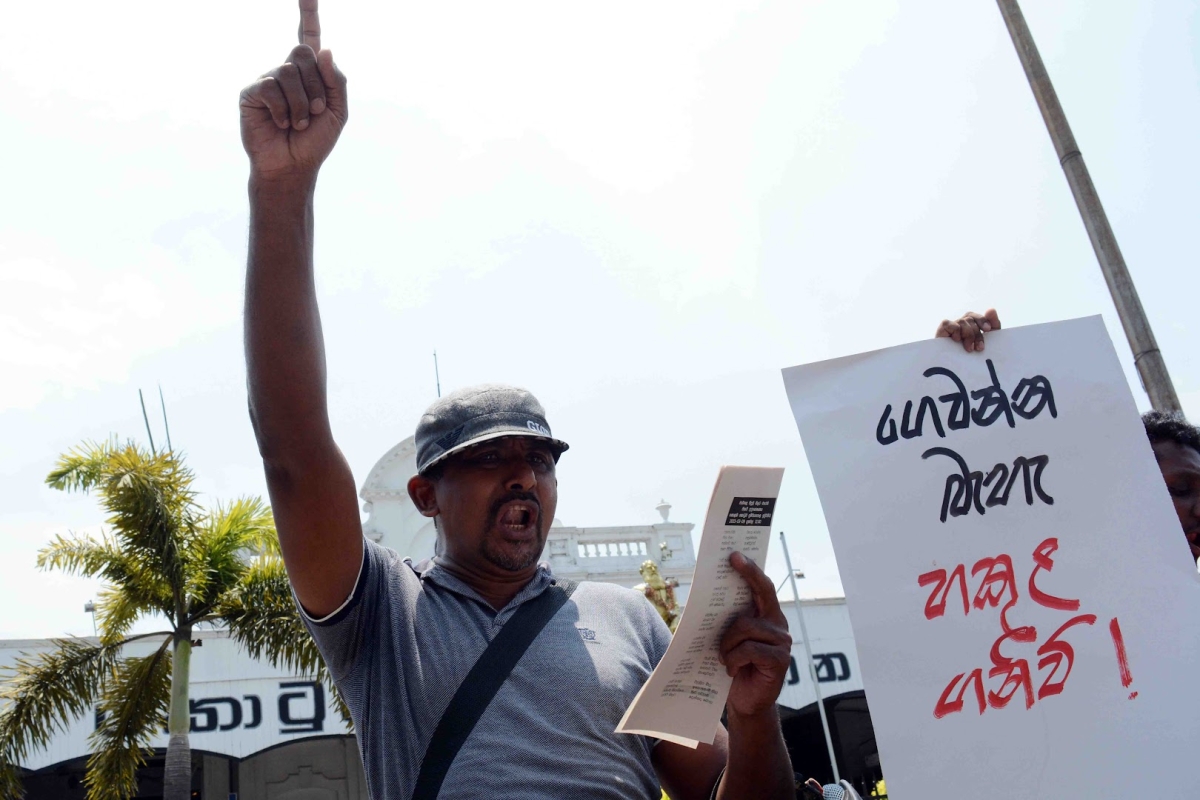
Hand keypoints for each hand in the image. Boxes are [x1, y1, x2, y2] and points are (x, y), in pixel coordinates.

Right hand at [239, 0, 347, 181]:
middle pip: (303, 52)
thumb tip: (324, 48)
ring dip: (301, 103)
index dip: (307, 11)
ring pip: (289, 72)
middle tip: (315, 111)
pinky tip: (281, 123)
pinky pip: (270, 86)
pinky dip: (283, 108)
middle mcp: (287, 71)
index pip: (309, 35)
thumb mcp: (336, 112)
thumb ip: (336, 81)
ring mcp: (268, 79)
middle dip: (316, 86)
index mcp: (310, 73)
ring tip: (298, 123)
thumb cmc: (314, 141)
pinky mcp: (252, 92)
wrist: (293, 166)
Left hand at [718, 552, 792, 718]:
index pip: (762, 587)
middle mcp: (778, 624)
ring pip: (746, 626)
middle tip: (730, 562)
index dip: (751, 569)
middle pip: (762, 594)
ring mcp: (782, 641)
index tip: (735, 554)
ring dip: (727, 642)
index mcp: (767, 616)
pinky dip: (734, 659)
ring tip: (722, 657)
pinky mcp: (780, 660)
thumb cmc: (734, 666)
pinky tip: (731, 670)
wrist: (744, 702)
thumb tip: (706, 597)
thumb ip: (727, 619)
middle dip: (747, 575)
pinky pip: (749, 649)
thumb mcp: (728, 639)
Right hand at [935, 308, 1000, 352]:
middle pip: (970, 319)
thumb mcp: (986, 342)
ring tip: (969, 349)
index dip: (983, 320)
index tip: (988, 330)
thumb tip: (991, 309)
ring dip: (968, 334)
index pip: (977, 317)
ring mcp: (951, 327)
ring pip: (962, 321)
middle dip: (977, 333)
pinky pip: (949, 323)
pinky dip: (955, 330)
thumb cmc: (970, 358)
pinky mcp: (941, 330)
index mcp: (971, 326)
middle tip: (980, 348)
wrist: (954, 374)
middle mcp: (960, 324)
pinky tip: (956, 340)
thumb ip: (993, 325)